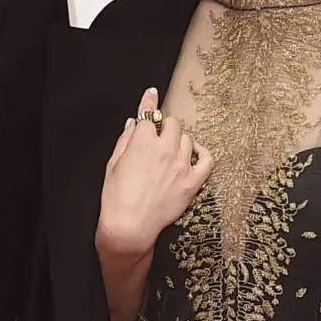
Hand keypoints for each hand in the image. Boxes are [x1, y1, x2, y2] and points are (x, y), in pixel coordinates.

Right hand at [96, 87, 213, 258]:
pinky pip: (207, 160)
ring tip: (171, 148)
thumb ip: (125, 140)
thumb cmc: (116, 198)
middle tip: (158, 134)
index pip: (148, 113)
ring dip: (179, 139)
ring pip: (187, 138)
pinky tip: (193, 153)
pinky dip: (202, 152)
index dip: (148, 101)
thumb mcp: (112, 164)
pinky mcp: (192, 182)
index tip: (151, 94)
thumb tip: (133, 123)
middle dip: (164, 125)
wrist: (129, 226)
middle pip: (172, 123)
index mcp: (142, 142)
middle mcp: (164, 150)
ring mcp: (181, 165)